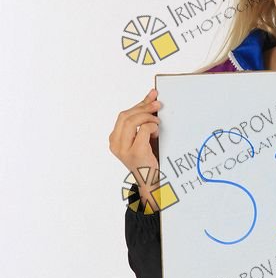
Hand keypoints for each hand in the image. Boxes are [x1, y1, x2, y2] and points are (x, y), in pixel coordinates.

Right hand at [108, 88, 161, 210]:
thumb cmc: (147, 158)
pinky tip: (156, 133)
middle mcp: (115, 144)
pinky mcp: (135, 152)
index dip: (139, 104)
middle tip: (158, 104)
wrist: (150, 181)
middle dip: (144, 107)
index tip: (152, 95)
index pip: (124, 115)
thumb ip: (144, 119)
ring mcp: (123, 149)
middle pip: (126, 116)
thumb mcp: (143, 136)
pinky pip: (143, 130)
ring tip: (157, 121)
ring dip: (148, 117)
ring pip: (132, 121)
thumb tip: (151, 97)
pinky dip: (151, 127)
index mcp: (115, 139)